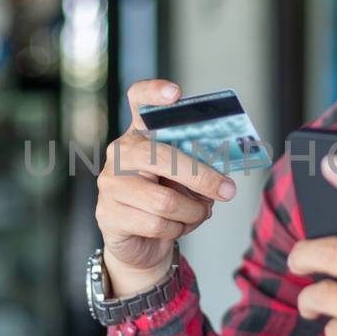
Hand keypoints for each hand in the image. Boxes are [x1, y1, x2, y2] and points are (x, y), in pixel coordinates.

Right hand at [96, 79, 240, 295]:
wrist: (142, 243)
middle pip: (163, 157)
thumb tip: (222, 180)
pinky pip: (156, 224)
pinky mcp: (108, 214)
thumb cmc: (168, 200)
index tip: (176, 93)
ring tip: (197, 214)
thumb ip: (198, 168)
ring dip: (192, 212)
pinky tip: (176, 227)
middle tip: (228, 190)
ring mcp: (110, 183)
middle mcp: (120, 153)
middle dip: (202, 177)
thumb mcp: (185, 179)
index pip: (138, 101)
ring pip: (165, 201)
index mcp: (140, 134)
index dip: (154, 92)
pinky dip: (177, 230)